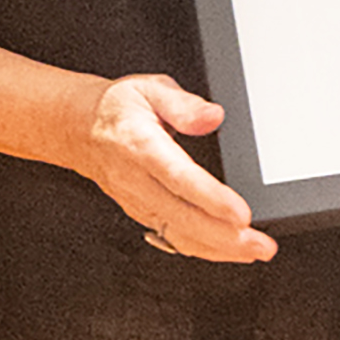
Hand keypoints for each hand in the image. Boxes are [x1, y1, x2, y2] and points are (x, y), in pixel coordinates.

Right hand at [84, 73, 274, 263]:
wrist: (80, 128)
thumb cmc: (117, 108)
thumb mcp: (149, 88)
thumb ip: (183, 103)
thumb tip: (213, 116)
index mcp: (140, 145)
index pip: (179, 178)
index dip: (211, 199)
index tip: (241, 214)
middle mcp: (137, 180)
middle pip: (182, 216)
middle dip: (224, 237)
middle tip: (260, 245)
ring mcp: (137, 201)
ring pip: (177, 234)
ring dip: (217, 249)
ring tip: (252, 251)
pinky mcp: (140, 212)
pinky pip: (170, 237)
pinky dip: (200, 249)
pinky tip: (226, 252)